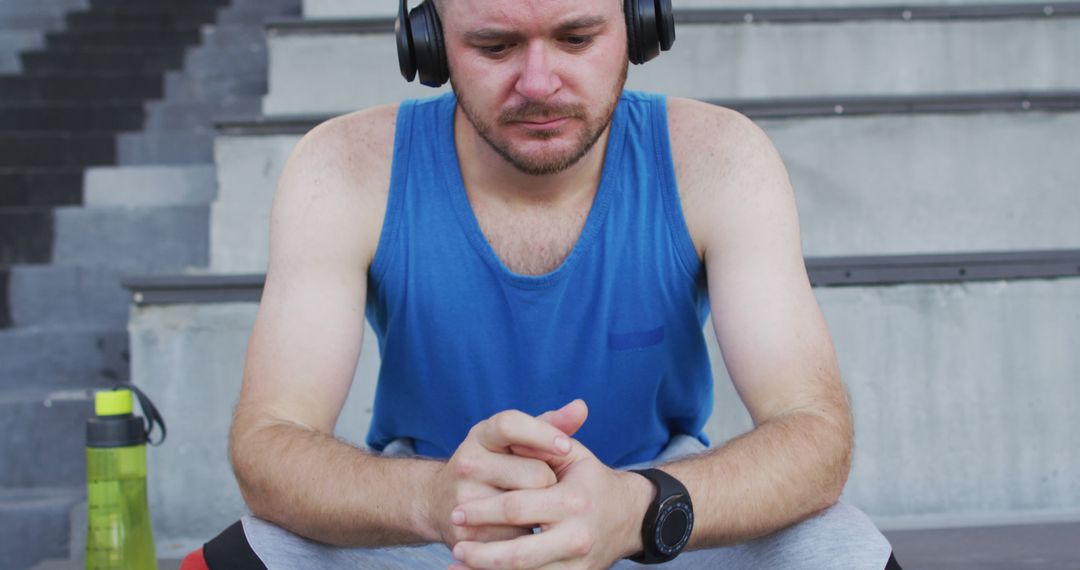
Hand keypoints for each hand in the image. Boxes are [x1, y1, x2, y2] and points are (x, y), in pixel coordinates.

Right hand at [426, 402, 588, 548]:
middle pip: (534, 474)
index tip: (567, 447)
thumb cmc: (493, 465)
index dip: (542, 433)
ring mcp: (464, 499)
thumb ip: (548, 425)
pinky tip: (518, 528)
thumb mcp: (512, 441)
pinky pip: (516, 537)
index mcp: (480, 435)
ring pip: (528, 509)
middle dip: (549, 482)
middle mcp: (467, 463)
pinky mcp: (466, 533)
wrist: (441, 502)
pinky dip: (524, 534)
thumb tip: (581, 407)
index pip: (510, 424)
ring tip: (533, 508)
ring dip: (540, 511)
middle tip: (543, 487)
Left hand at [448, 402, 653, 569]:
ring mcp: (578, 563)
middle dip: (481, 553)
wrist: (629, 517)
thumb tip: (506, 442)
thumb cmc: (591, 480)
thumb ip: (540, 443)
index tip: (457, 511)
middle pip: (519, 553)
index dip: (484, 511)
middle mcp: (577, 536)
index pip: (519, 507)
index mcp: (573, 500)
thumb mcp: (573, 454)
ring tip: (459, 566)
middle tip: (456, 545)